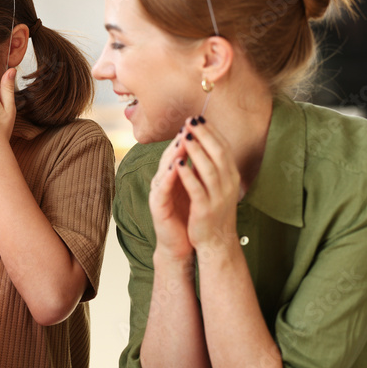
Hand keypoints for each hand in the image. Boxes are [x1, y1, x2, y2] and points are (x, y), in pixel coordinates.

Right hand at [148, 128, 193, 263]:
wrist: (181, 245)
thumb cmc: (188, 216)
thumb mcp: (195, 190)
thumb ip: (197, 172)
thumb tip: (209, 152)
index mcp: (173, 177)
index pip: (180, 152)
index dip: (189, 138)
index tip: (200, 123)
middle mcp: (163, 182)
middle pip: (170, 156)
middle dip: (179, 140)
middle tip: (189, 125)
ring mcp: (158, 193)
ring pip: (164, 169)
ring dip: (172, 155)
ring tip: (182, 141)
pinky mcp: (157, 206)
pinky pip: (162, 189)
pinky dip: (168, 178)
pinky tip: (175, 168)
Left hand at [176, 117, 240, 258]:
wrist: (216, 241)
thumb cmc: (213, 210)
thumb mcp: (217, 185)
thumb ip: (212, 165)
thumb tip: (202, 140)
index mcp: (231, 176)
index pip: (223, 148)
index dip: (211, 132)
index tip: (198, 117)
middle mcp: (228, 184)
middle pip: (218, 153)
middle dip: (204, 135)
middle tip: (191, 120)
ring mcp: (218, 197)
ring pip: (209, 169)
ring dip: (197, 151)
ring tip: (185, 136)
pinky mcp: (205, 209)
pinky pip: (197, 188)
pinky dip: (188, 174)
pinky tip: (178, 163)